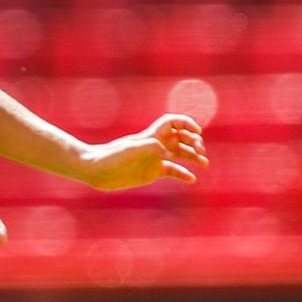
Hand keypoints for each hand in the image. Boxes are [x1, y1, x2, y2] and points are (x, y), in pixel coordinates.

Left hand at [78, 114, 207, 190]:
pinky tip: (192, 179)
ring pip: (180, 154)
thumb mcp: (131, 150)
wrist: (97, 171)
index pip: (174, 123)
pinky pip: (172, 171)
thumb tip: (165, 152)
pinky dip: (183, 174)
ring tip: (205, 164)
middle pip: (181, 138)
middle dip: (194, 142)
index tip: (198, 132)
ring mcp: (155, 159)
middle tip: (200, 152)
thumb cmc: (111, 157)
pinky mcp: (152, 172)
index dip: (187, 123)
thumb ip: (149, 147)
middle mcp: (156, 145)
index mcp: (151, 136)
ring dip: (193, 157)